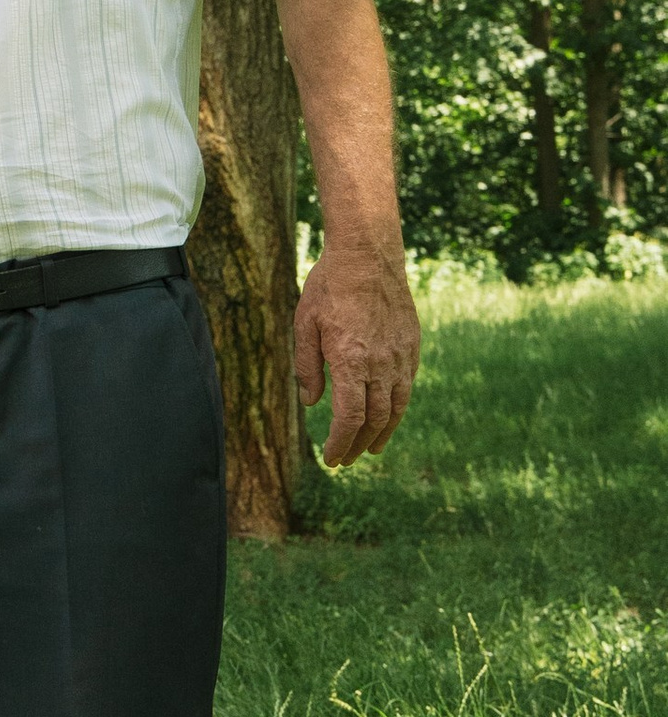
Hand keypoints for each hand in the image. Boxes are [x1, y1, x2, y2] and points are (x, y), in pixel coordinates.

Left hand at [294, 246, 418, 465]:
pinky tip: (387, 415)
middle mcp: (381, 364)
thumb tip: (311, 403)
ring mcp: (401, 356)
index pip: (350, 418)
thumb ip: (307, 367)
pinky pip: (407, 386)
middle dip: (359, 444)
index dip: (341, 443)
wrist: (368, 257)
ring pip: (396, 407)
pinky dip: (397, 408)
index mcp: (352, 361)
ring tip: (371, 449)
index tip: (332, 459)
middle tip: (346, 460)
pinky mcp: (412, 347)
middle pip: (375, 419)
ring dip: (382, 432)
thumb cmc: (329, 288)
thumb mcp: (305, 325)